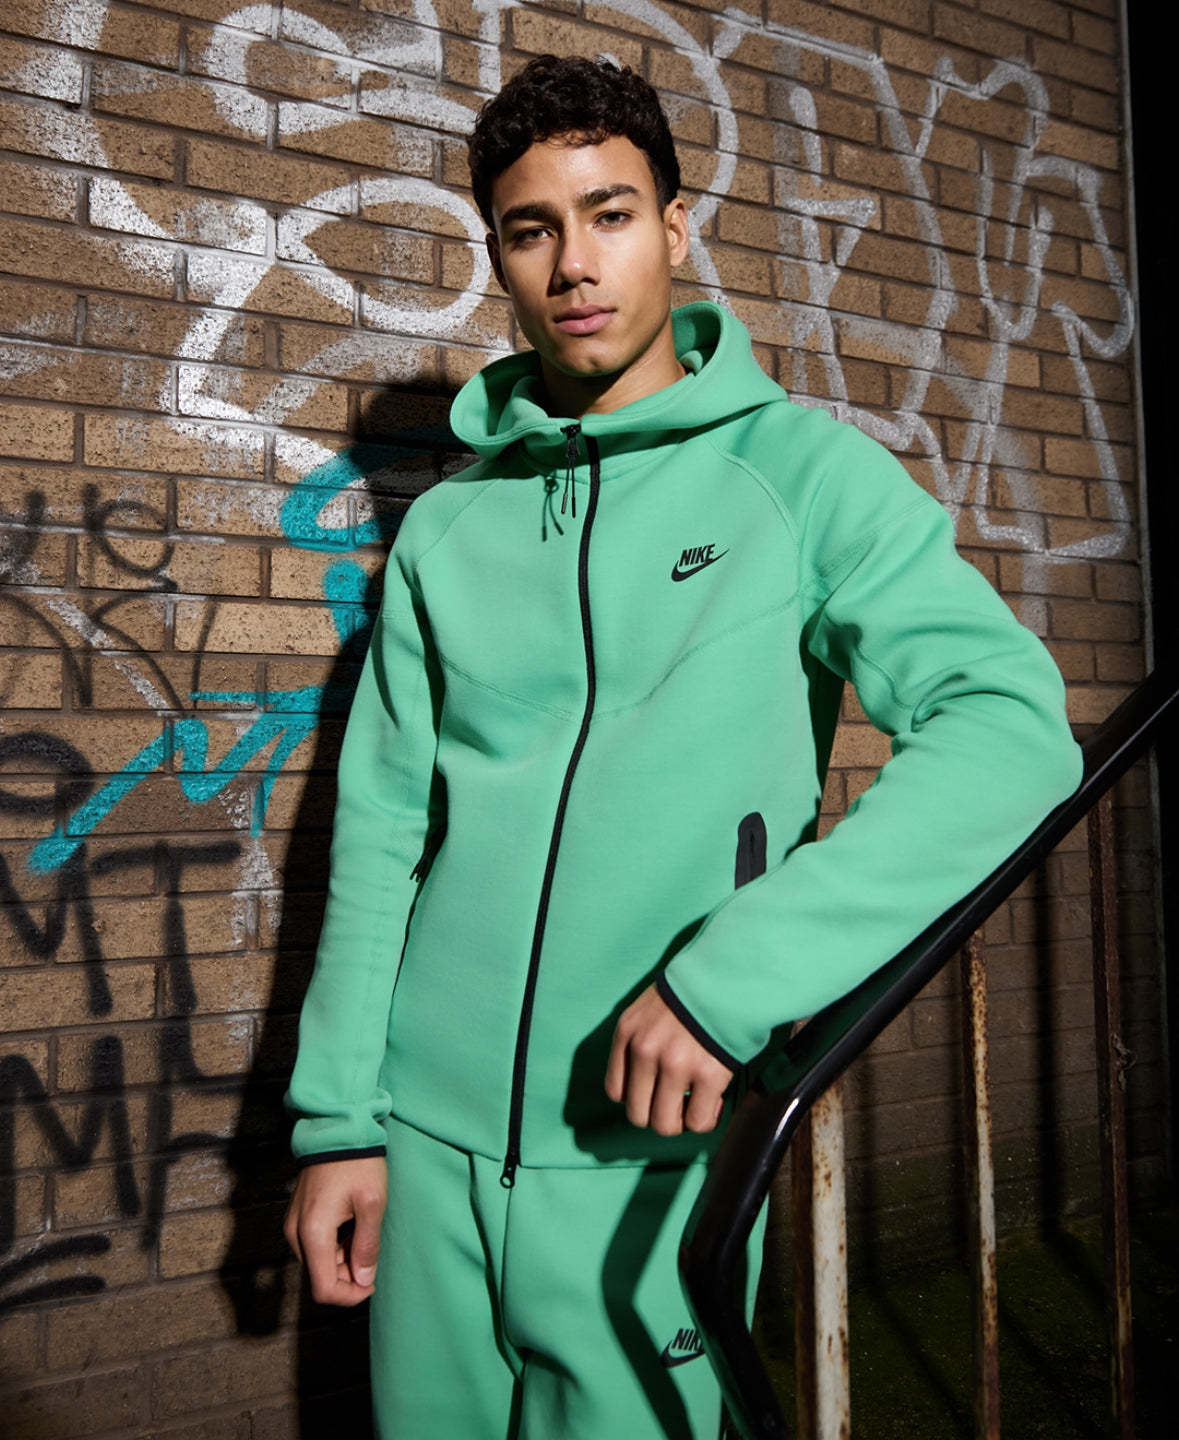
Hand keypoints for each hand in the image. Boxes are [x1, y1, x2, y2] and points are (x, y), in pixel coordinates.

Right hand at [283, 1155, 386, 1305]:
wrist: (337, 1129)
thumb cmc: (357, 1163)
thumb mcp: (372, 1203)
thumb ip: (367, 1245)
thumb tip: (362, 1280)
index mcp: (313, 1233)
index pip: (324, 1289)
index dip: (349, 1296)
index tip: (371, 1283)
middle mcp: (296, 1234)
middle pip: (321, 1277)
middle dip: (348, 1274)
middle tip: (370, 1247)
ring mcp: (293, 1225)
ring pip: (318, 1262)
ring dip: (342, 1258)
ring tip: (362, 1228)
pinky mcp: (297, 1217)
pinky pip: (314, 1245)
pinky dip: (334, 1245)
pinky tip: (350, 1223)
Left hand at [605, 984, 732, 1136]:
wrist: (729, 976)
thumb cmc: (691, 995)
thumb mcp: (648, 1010)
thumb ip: (639, 1042)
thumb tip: (643, 1085)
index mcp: (627, 1033)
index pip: (615, 1091)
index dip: (638, 1098)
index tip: (656, 1092)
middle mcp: (645, 1050)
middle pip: (637, 1115)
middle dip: (659, 1115)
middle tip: (678, 1103)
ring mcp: (675, 1065)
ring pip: (665, 1125)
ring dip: (682, 1121)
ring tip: (696, 1103)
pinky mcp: (707, 1075)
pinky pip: (697, 1121)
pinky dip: (706, 1118)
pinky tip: (715, 1099)